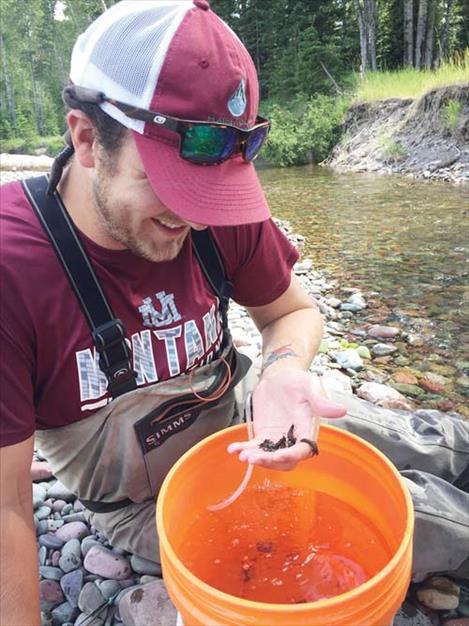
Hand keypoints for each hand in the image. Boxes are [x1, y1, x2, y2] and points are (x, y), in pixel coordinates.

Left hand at [228, 370, 345, 469]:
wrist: (278, 376)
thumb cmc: (296, 380)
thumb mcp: (308, 387)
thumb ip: (320, 401)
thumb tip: (342, 410)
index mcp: (306, 429)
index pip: (303, 449)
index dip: (292, 455)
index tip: (279, 455)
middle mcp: (292, 438)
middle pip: (285, 461)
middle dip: (270, 462)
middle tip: (254, 457)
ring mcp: (277, 439)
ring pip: (269, 457)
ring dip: (256, 459)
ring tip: (242, 455)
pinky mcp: (263, 435)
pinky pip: (255, 447)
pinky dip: (244, 450)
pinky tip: (232, 449)